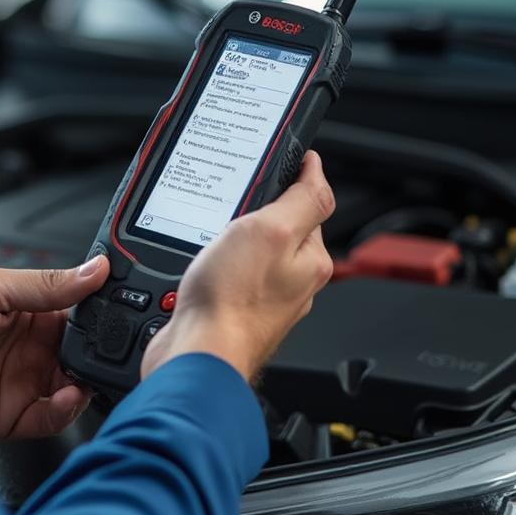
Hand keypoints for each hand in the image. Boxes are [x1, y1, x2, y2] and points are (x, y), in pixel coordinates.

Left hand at [0, 258, 110, 445]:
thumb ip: (44, 283)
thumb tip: (94, 269)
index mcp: (27, 311)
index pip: (76, 310)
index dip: (97, 311)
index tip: (116, 309)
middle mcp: (30, 348)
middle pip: (82, 351)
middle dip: (98, 351)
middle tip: (104, 347)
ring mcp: (24, 383)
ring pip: (75, 386)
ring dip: (86, 382)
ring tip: (81, 374)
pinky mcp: (15, 418)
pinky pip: (54, 418)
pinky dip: (67, 411)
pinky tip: (65, 396)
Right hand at [142, 151, 335, 383]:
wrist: (199, 355)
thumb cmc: (232, 301)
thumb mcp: (271, 230)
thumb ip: (301, 199)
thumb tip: (316, 169)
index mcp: (311, 259)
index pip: (311, 202)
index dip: (291, 176)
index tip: (273, 159)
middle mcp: (294, 281)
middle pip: (282, 227)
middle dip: (259, 209)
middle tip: (232, 196)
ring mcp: (265, 298)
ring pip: (255, 252)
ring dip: (235, 237)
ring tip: (213, 228)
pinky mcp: (236, 311)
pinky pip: (233, 275)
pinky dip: (218, 263)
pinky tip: (203, 262)